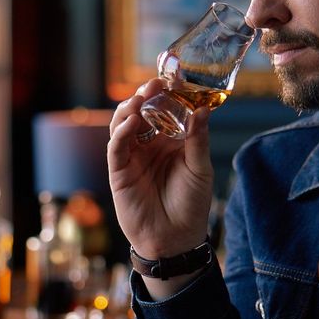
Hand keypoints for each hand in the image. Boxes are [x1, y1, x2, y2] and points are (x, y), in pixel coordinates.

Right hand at [107, 78, 213, 259]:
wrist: (176, 240)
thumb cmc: (191, 205)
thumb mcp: (200, 169)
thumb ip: (198, 139)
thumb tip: (203, 109)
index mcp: (170, 141)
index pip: (164, 110)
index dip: (166, 94)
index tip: (173, 78)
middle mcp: (149, 145)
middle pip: (141, 112)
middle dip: (145, 96)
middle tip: (154, 85)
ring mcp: (132, 157)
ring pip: (124, 124)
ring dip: (130, 109)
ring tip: (141, 99)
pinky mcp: (119, 171)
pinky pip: (116, 147)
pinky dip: (121, 132)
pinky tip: (132, 122)